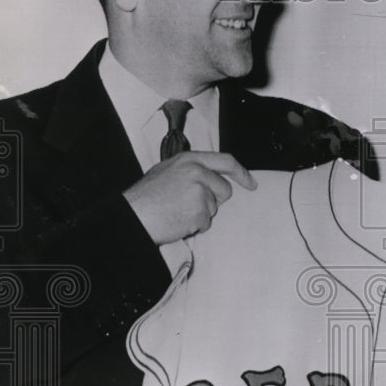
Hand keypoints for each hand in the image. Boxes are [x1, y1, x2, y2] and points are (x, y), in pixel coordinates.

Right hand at [123, 152, 256, 244]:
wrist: (133, 215)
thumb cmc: (146, 196)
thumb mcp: (168, 170)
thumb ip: (191, 170)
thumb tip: (211, 177)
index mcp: (190, 159)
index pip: (226, 161)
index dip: (242, 173)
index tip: (251, 183)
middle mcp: (197, 172)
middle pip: (224, 190)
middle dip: (213, 200)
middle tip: (188, 204)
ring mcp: (199, 191)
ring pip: (214, 208)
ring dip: (200, 214)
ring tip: (177, 211)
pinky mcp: (199, 211)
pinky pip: (206, 222)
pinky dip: (194, 226)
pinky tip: (177, 220)